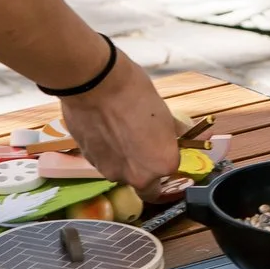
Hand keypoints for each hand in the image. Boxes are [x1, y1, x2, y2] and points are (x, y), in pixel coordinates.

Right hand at [55, 50, 182, 193]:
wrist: (95, 84)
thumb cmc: (135, 93)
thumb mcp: (164, 111)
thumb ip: (172, 133)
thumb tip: (179, 134)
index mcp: (162, 163)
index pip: (170, 170)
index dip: (166, 158)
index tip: (162, 147)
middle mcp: (137, 176)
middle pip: (146, 184)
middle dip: (145, 169)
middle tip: (142, 146)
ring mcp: (111, 171)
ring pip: (122, 173)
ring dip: (124, 160)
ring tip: (119, 132)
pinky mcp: (90, 162)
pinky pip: (104, 162)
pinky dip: (106, 152)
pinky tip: (103, 130)